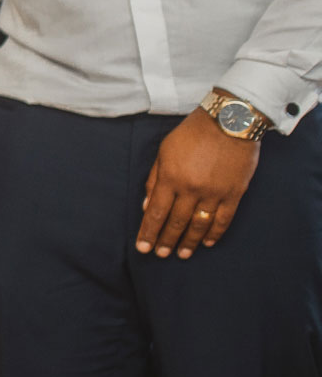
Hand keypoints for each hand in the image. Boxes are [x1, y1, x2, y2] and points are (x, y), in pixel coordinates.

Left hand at [139, 106, 259, 257]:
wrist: (229, 121)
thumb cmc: (192, 133)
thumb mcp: (164, 151)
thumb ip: (154, 179)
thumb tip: (145, 206)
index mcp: (171, 177)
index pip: (155, 212)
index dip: (148, 232)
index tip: (142, 248)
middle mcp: (191, 188)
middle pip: (176, 222)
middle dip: (166, 240)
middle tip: (160, 255)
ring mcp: (214, 192)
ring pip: (199, 224)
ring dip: (189, 242)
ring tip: (182, 254)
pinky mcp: (234, 192)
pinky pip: (223, 218)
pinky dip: (215, 233)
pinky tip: (207, 242)